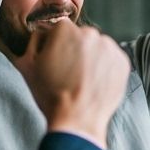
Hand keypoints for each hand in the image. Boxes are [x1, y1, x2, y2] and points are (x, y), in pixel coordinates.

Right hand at [12, 19, 129, 148]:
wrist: (76, 120)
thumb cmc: (51, 95)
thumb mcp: (27, 66)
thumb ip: (33, 41)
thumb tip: (42, 33)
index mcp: (65, 29)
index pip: (60, 30)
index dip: (56, 46)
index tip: (56, 62)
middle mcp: (90, 33)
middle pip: (81, 37)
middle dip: (76, 51)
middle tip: (70, 74)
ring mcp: (109, 47)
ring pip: (98, 48)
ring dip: (92, 59)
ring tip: (83, 81)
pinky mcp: (122, 62)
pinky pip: (112, 60)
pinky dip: (106, 69)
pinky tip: (95, 84)